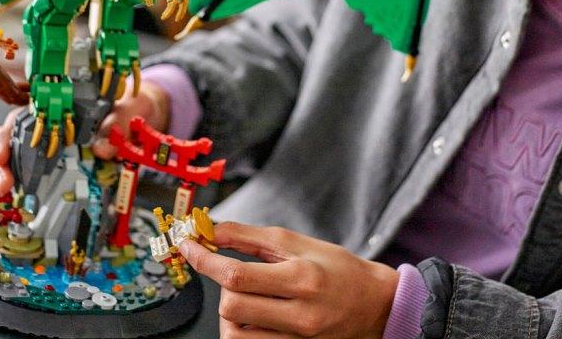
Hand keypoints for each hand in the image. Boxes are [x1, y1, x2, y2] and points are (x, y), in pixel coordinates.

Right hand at [0, 80, 170, 190]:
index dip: (8, 145)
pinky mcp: (40, 161)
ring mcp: (34, 143)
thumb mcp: (125, 113)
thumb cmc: (124, 111)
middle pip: (4, 139)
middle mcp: (37, 125)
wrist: (134, 114)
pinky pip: (8, 168)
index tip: (5, 168)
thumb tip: (103, 146)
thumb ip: (114, 125)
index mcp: (54, 111)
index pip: (21, 124)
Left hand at [180, 222, 398, 338]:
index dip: (203, 260)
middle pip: (231, 306)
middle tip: (233, 274)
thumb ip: (250, 238)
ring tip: (247, 298)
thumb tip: (212, 231)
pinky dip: (243, 331)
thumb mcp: (296, 242)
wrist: (373, 303)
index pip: (236, 274)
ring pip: (235, 333)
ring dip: (230, 313)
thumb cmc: (336, 268)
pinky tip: (254, 316)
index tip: (188, 247)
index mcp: (300, 277)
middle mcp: (299, 313)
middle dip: (222, 287)